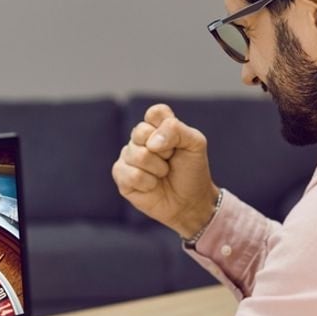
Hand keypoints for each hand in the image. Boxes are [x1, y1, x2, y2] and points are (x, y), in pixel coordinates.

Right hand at [112, 104, 218, 236]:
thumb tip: (150, 143)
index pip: (155, 113)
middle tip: (170, 161)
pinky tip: (152, 186)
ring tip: (162, 174)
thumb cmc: (192, 171)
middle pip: (141, 132)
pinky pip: (131, 174)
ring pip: (137, 154)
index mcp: (157, 126)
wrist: (190, 202)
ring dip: (157, 169)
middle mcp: (140, 138)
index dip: (167, 128)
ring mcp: (128, 156)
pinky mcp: (121, 175)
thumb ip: (176, 130)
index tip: (177, 144)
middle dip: (163, 151)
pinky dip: (148, 183)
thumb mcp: (195, 144)